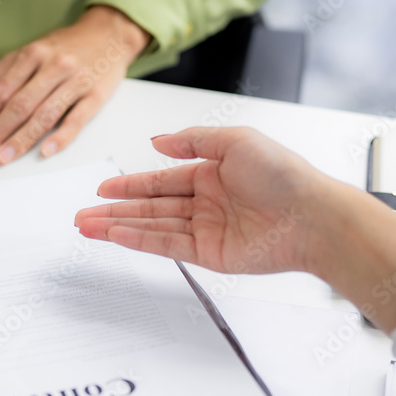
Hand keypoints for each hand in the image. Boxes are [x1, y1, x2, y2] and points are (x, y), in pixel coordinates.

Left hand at [0, 5, 149, 165]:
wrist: (109, 34)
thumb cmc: (66, 48)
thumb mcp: (28, 52)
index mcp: (32, 54)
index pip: (0, 91)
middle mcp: (53, 66)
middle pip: (19, 104)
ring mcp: (76, 81)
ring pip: (44, 114)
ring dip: (21, 139)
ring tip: (3, 157)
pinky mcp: (96, 96)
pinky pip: (77, 119)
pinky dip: (61, 136)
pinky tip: (45, 151)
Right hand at [76, 127, 321, 274]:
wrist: (312, 217)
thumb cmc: (284, 174)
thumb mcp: (235, 140)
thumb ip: (193, 140)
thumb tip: (157, 141)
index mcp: (212, 172)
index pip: (161, 180)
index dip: (130, 184)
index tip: (103, 187)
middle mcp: (207, 202)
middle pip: (150, 207)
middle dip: (115, 210)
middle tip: (83, 213)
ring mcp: (207, 230)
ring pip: (153, 227)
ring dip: (119, 227)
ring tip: (88, 226)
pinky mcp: (211, 255)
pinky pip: (168, 246)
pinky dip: (140, 241)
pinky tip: (117, 236)